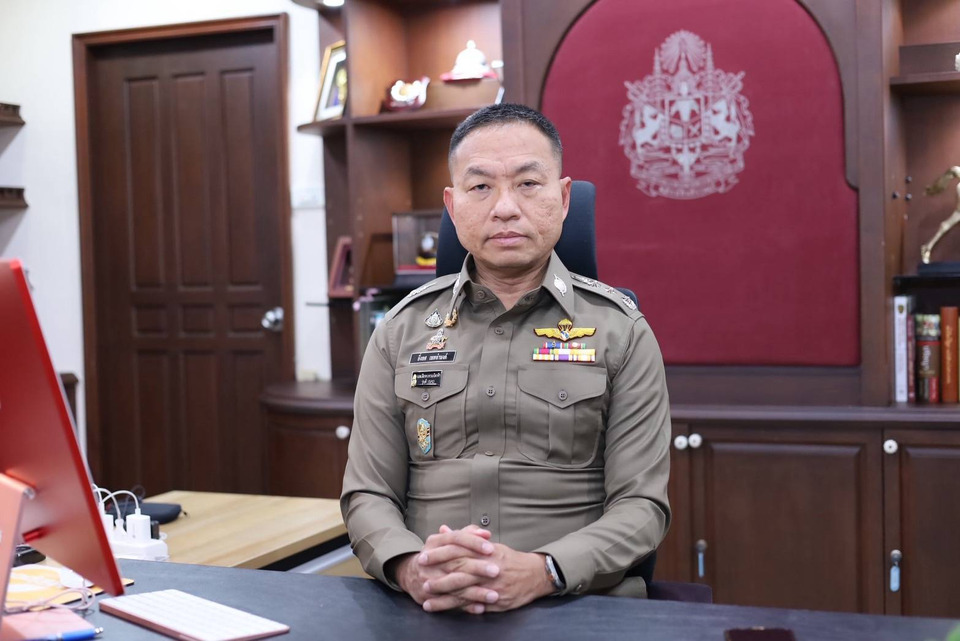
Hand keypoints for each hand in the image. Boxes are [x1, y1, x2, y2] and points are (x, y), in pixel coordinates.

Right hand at [392, 524, 498, 613]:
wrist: (410, 573)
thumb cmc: (437, 554)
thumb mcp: (447, 541)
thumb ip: (468, 534)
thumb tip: (486, 533)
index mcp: (435, 542)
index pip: (456, 539)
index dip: (474, 543)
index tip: (491, 548)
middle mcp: (429, 560)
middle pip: (456, 562)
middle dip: (478, 567)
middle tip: (496, 571)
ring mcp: (428, 579)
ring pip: (454, 586)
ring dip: (475, 591)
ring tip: (494, 595)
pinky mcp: (429, 597)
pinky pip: (450, 603)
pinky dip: (466, 606)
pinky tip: (481, 608)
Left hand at [421, 541, 554, 612]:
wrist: (535, 574)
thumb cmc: (508, 558)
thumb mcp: (487, 545)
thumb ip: (463, 538)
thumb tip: (443, 530)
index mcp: (484, 552)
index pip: (458, 551)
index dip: (439, 555)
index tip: (423, 557)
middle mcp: (488, 568)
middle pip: (459, 573)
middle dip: (439, 578)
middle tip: (422, 581)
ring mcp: (492, 586)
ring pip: (465, 593)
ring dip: (444, 599)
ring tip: (427, 602)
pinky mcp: (497, 601)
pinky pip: (476, 606)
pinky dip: (461, 609)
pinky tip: (447, 612)